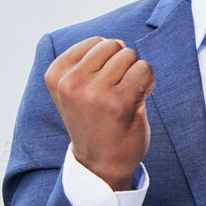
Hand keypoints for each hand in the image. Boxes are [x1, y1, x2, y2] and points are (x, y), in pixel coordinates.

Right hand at [44, 37, 153, 190]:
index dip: (107, 60)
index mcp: (56, 76)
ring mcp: (94, 92)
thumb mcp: (75, 89)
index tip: (101, 84)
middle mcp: (70, 83)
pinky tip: (138, 101)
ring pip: (130, 56)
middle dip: (122, 64)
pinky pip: (145, 69)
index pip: (95, 42)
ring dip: (135, 74)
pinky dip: (148, 82)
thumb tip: (118, 41)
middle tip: (116, 91)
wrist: (100, 163)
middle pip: (114, 46)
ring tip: (125, 97)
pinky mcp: (119, 101)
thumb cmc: (93, 122)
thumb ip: (88, 62)